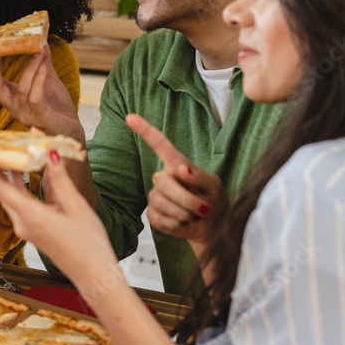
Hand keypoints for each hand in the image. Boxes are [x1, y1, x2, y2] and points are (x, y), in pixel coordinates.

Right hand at [0, 44, 82, 140]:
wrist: (71, 131)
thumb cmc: (56, 107)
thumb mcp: (48, 80)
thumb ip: (42, 61)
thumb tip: (42, 40)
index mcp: (11, 98)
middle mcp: (14, 107)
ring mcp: (26, 115)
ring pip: (21, 90)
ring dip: (28, 69)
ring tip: (37, 51)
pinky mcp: (41, 119)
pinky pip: (36, 99)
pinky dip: (38, 82)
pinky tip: (43, 67)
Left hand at [0, 153, 117, 281]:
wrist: (94, 276)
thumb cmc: (90, 245)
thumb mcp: (77, 207)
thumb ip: (60, 179)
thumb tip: (49, 154)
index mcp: (31, 217)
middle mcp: (23, 223)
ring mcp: (26, 228)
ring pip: (9, 196)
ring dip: (3, 175)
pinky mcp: (33, 229)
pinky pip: (20, 203)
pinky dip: (18, 186)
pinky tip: (21, 172)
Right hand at [126, 113, 225, 244]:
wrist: (213, 227)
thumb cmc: (214, 200)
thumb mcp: (214, 186)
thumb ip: (199, 176)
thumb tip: (181, 169)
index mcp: (177, 165)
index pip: (160, 146)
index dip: (146, 131)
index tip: (130, 117)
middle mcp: (163, 179)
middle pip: (165, 184)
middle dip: (188, 199)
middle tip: (204, 208)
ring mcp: (156, 197)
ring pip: (163, 203)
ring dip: (185, 214)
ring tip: (194, 215)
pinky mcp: (153, 215)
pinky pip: (161, 220)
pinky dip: (178, 225)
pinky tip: (184, 223)